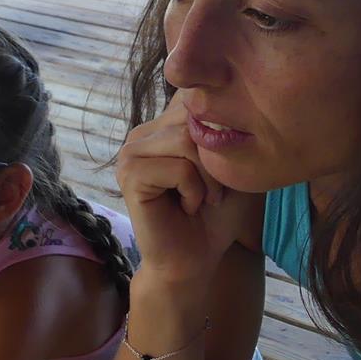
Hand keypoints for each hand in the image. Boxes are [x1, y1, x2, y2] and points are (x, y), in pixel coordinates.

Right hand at [115, 94, 244, 286]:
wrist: (194, 260)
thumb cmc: (216, 216)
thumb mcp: (232, 164)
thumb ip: (225, 129)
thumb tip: (218, 100)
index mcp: (163, 126)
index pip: (196, 100)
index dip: (220, 133)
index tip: (221, 171)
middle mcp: (143, 133)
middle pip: (193, 120)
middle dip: (217, 162)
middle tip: (214, 193)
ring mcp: (131, 152)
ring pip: (186, 141)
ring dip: (208, 178)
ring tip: (202, 199)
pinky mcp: (129, 174)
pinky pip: (178, 168)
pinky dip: (194, 191)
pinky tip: (187, 207)